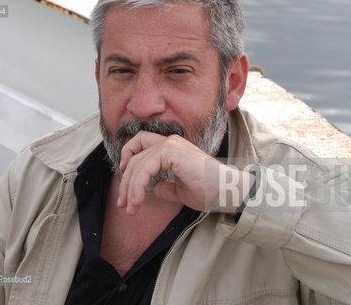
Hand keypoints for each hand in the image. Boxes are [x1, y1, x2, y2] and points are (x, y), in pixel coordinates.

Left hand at [117, 131, 254, 214]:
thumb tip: (154, 189)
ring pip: (137, 163)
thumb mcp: (180, 189)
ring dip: (129, 187)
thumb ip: (166, 186)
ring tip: (130, 208)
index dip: (128, 156)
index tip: (123, 177)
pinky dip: (137, 185)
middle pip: (134, 156)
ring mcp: (171, 145)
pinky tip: (138, 200)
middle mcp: (170, 142)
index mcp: (172, 147)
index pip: (140, 143)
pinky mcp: (172, 152)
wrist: (227, 191)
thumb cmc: (209, 190)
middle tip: (123, 204)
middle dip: (125, 182)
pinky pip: (145, 167)